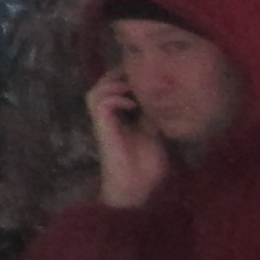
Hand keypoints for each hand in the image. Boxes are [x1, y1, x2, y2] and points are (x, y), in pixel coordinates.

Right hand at [87, 76, 166, 210]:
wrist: (138, 186)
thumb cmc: (147, 164)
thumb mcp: (155, 132)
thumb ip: (153, 115)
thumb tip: (164, 98)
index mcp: (119, 117)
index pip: (113, 88)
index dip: (124, 77)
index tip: (144, 73)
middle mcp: (107, 118)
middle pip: (100, 85)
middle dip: (117, 76)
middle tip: (136, 76)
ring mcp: (103, 123)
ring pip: (95, 92)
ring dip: (112, 85)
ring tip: (130, 87)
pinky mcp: (103, 129)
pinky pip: (101, 104)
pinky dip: (116, 98)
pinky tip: (132, 104)